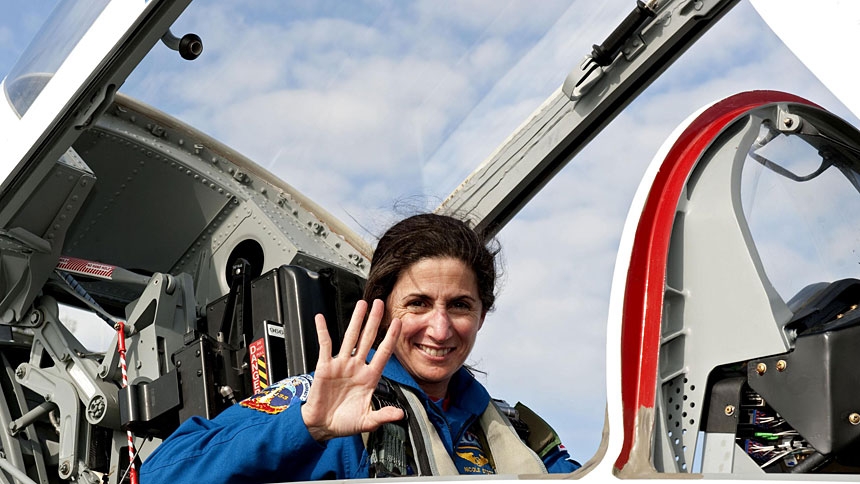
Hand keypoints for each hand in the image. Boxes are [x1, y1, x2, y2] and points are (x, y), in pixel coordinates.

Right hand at [301, 299, 403, 441]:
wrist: (322, 426)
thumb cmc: (344, 423)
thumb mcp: (367, 422)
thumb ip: (383, 416)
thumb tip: (400, 414)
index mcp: (369, 378)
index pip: (383, 353)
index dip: (391, 338)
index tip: (398, 323)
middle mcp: (356, 367)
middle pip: (368, 339)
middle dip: (374, 321)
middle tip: (379, 303)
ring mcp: (341, 365)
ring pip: (350, 338)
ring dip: (355, 321)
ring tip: (361, 305)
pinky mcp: (325, 367)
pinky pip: (324, 346)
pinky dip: (322, 331)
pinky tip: (321, 318)